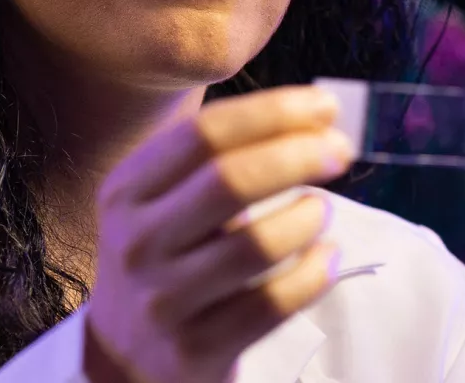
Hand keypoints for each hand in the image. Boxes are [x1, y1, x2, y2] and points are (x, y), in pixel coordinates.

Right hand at [82, 85, 356, 382]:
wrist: (125, 356)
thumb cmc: (166, 257)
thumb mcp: (163, 201)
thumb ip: (222, 158)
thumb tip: (317, 117)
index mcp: (127, 191)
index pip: (205, 133)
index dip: (274, 112)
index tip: (325, 107)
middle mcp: (137, 242)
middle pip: (230, 180)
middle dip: (299, 156)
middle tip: (340, 152)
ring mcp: (163, 300)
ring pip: (257, 246)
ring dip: (308, 218)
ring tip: (322, 211)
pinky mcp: (196, 349)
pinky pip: (274, 303)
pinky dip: (314, 274)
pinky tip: (326, 258)